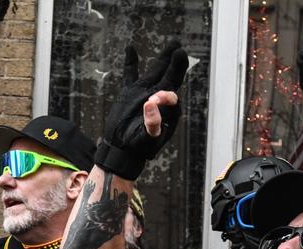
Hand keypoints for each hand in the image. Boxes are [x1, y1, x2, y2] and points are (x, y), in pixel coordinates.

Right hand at [95, 41, 188, 179]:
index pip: (171, 94)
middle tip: (179, 48)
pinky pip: (131, 75)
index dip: (166, 95)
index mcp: (166, 110)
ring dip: (163, 58)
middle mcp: (158, 98)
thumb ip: (152, 122)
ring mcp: (144, 93)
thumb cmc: (139, 147)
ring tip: (172, 44)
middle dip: (176, 62)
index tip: (154, 99)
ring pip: (156, 71)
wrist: (123, 150)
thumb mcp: (147, 138)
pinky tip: (131, 49)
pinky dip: (131, 62)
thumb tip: (151, 103)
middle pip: (170, 76)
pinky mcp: (130, 93)